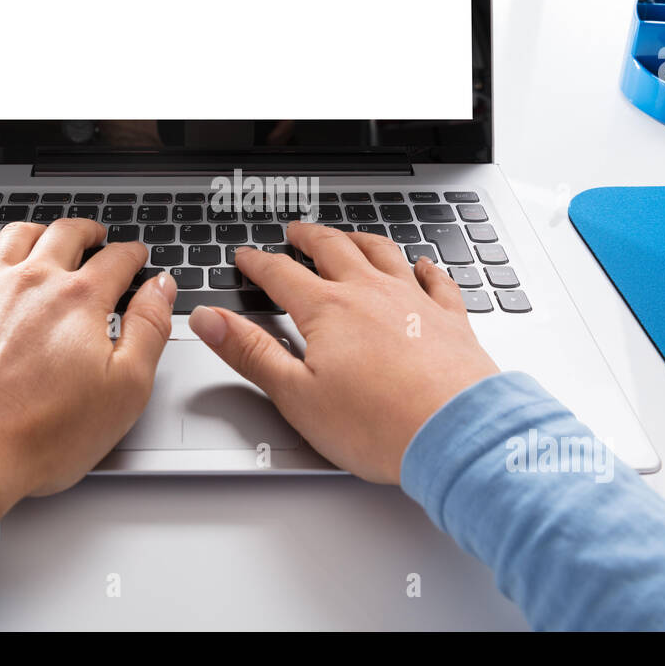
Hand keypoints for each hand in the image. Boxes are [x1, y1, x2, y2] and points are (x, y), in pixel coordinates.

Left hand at [0, 219, 175, 515]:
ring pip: (13, 239)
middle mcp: (33, 283)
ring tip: (45, 235)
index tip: (137, 254)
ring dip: (35, 231)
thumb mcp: (126, 387)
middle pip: (64, 235)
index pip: (116, 259)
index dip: (133, 253)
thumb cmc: (45, 432)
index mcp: (80, 299)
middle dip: (87, 231)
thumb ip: (149, 329)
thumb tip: (161, 288)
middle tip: (96, 235)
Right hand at [189, 223, 498, 483]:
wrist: (455, 434)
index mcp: (328, 310)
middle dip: (309, 237)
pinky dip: (425, 267)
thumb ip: (249, 353)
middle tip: (295, 231)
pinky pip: (436, 280)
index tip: (246, 256)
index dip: (258, 263)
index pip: (281, 275)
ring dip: (360, 239)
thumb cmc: (379, 424)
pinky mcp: (450, 320)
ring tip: (348, 236)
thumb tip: (209, 320)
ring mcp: (414, 301)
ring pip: (383, 253)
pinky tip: (422, 264)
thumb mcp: (295, 395)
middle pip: (333, 250)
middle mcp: (371, 293)